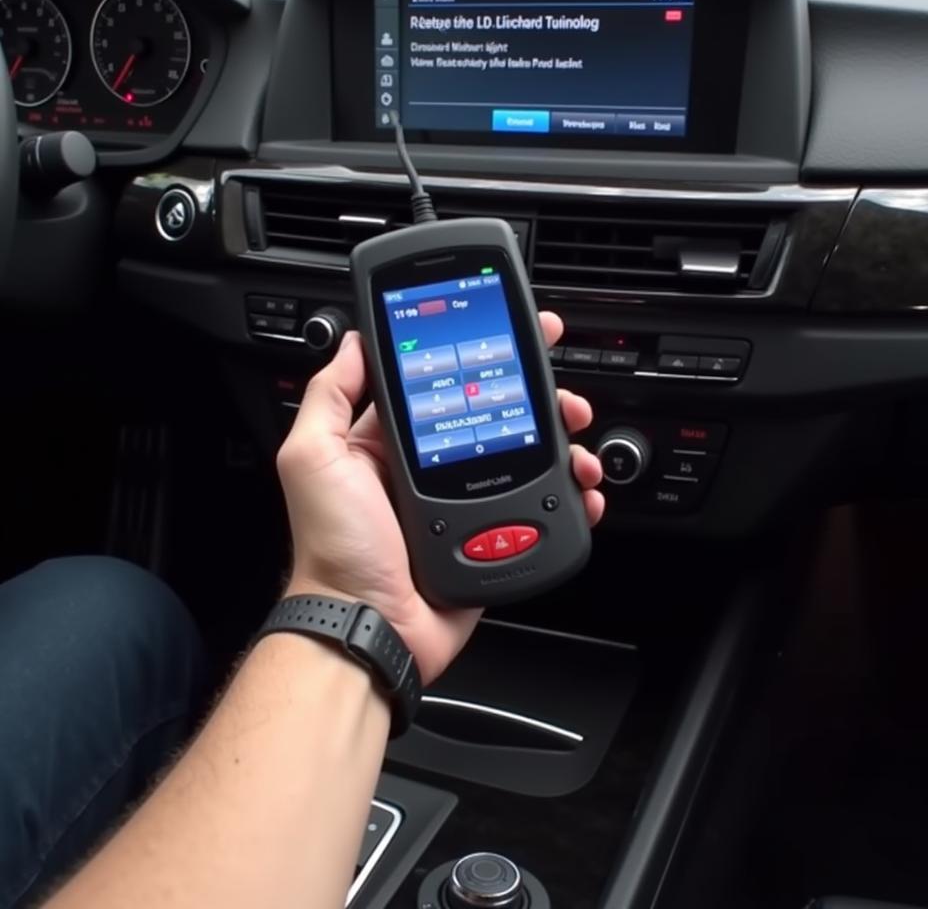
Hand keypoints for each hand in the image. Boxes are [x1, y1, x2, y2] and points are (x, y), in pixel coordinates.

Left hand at [276, 311, 604, 683]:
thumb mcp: (313, 458)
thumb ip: (330, 396)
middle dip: (539, 399)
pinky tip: (582, 490)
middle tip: (563, 395)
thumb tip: (354, 343)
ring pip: (530, 460)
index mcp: (394, 443)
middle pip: (501, 417)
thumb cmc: (335, 548)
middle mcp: (435, 468)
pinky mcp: (493, 538)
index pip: (448, 383)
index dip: (484, 356)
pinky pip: (540, 510)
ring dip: (563, 445)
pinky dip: (570, 498)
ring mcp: (467, 504)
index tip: (515, 333)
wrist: (369, 626)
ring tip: (577, 445)